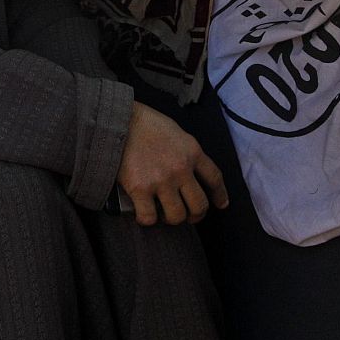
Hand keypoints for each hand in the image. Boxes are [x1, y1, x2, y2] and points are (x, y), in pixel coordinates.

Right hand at [116, 102, 226, 225]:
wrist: (118, 119)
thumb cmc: (144, 122)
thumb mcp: (175, 131)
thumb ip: (185, 151)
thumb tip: (188, 170)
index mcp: (192, 152)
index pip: (214, 178)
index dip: (219, 195)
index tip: (221, 204)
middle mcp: (181, 169)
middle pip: (199, 204)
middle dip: (196, 215)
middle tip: (188, 215)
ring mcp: (161, 180)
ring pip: (177, 216)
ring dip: (172, 218)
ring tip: (164, 214)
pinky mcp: (140, 189)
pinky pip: (149, 217)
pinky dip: (147, 219)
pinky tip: (144, 214)